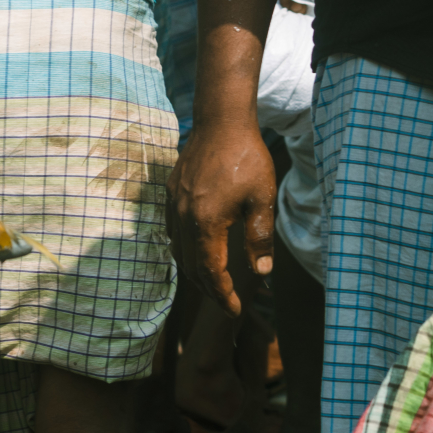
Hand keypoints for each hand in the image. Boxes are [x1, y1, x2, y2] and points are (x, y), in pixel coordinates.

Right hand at [166, 118, 275, 315]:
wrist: (221, 123)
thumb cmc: (246, 159)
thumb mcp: (261, 200)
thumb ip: (259, 238)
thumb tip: (262, 271)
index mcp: (206, 222)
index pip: (210, 271)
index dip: (222, 294)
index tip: (234, 310)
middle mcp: (184, 217)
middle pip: (190, 266)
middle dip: (208, 288)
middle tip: (226, 300)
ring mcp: (173, 204)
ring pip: (178, 250)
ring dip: (195, 270)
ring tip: (214, 280)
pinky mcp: (171, 193)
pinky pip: (173, 230)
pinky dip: (186, 248)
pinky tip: (199, 248)